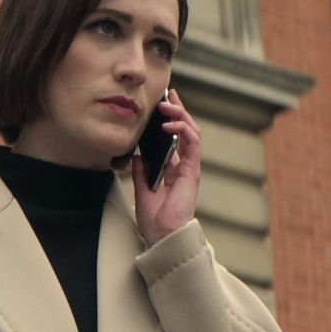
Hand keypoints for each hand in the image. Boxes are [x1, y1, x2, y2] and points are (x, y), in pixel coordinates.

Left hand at [131, 90, 200, 245]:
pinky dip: (183, 130)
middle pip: (186, 131)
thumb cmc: (155, 220)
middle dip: (178, 111)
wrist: (162, 236)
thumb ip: (141, 172)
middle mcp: (184, 166)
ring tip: (167, 104)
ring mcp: (189, 168)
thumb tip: (138, 155)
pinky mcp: (192, 171)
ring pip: (192, 133)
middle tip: (168, 95)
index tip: (162, 104)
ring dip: (180, 115)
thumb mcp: (142, 190)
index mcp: (173, 170)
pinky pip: (193, 144)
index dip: (170, 120)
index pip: (174, 139)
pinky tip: (169, 124)